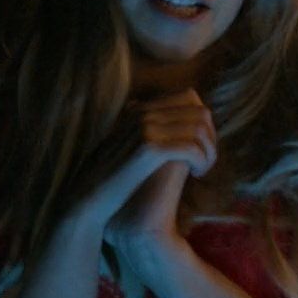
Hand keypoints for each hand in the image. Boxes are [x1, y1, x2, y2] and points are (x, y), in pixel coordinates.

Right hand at [74, 88, 216, 238]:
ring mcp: (145, 128)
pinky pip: (191, 148)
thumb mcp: (126, 147)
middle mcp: (142, 113)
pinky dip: (202, 160)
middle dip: (211, 137)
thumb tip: (171, 129)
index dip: (203, 123)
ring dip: (209, 150)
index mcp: (139, 109)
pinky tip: (196, 175)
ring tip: (202, 170)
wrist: (86, 200)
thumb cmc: (109, 179)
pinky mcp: (149, 150)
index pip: (189, 98)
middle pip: (200, 111)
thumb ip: (145, 133)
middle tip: (206, 161)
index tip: (200, 148)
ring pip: (200, 129)